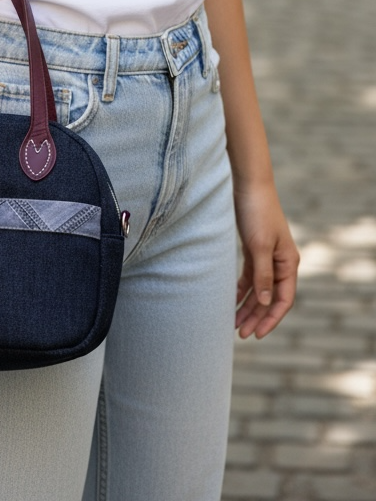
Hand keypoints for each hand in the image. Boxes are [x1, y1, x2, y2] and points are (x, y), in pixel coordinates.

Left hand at [234, 181, 299, 338]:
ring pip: (259, 289)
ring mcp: (267, 256)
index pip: (283, 299)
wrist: (248, 184)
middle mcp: (280, 262)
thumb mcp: (260, 246)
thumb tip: (267, 302)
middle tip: (241, 334)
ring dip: (248, 306)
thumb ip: (263, 275)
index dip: (271, 319)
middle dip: (256, 316)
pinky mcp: (254, 249)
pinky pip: (250, 277)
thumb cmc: (257, 213)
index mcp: (288, 263)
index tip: (258, 334)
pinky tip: (232, 301)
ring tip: (234, 323)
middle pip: (270, 298)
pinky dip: (242, 289)